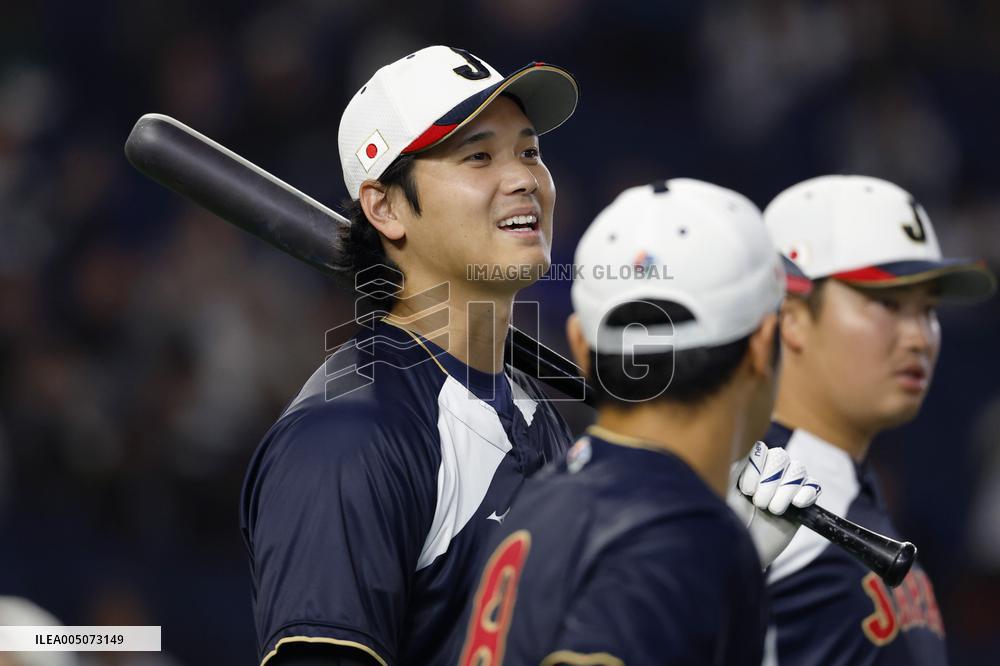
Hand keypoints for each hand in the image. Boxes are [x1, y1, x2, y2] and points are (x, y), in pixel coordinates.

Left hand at [727, 441, 820, 567]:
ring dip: (785, 490)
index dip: (756, 469)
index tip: (746, 491)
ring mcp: (786, 488)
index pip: (762, 449)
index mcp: (748, 467)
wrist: (742, 552)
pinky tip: (795, 505)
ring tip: (773, 510)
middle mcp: (768, 474)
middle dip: (770, 481)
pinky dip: (806, 493)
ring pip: (797, 469)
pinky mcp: (801, 504)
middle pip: (781, 456)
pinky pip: (813, 485)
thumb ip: (737, 464)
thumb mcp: (725, 489)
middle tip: (759, 504)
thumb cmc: (727, 520)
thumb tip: (757, 444)